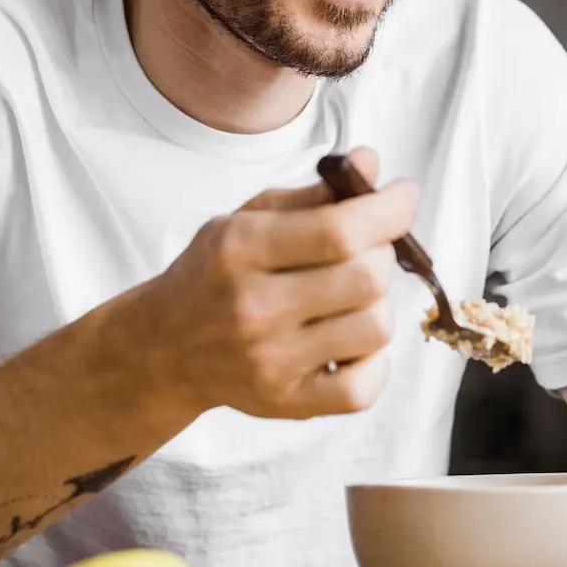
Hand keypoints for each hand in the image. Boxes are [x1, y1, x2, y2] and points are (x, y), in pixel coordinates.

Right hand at [110, 146, 415, 421]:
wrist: (164, 348)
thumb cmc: (215, 274)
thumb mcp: (247, 219)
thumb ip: (313, 194)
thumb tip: (370, 163)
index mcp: (241, 249)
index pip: (338, 230)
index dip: (388, 209)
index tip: (402, 195)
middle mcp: (254, 308)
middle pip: (366, 278)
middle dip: (383, 252)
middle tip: (368, 248)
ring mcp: (271, 362)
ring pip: (375, 327)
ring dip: (377, 303)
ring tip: (351, 296)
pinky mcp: (287, 403)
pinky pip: (364, 388)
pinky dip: (373, 361)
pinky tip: (349, 341)